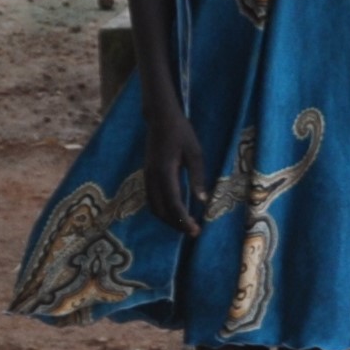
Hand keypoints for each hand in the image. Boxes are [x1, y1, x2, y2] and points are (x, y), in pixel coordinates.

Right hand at [140, 97, 206, 235]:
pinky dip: (162, 210)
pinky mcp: (147, 175)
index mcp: (165, 172)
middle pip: (161, 210)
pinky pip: (152, 199)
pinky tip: (175, 212)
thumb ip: (197, 177)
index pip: (173, 203)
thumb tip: (202, 201)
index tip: (196, 230)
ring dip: (168, 219)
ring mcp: (147, 177)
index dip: (183, 220)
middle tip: (193, 231)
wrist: (160, 118)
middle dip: (176, 224)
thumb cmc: (181, 133)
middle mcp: (152, 177)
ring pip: (154, 207)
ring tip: (186, 225)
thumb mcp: (195, 153)